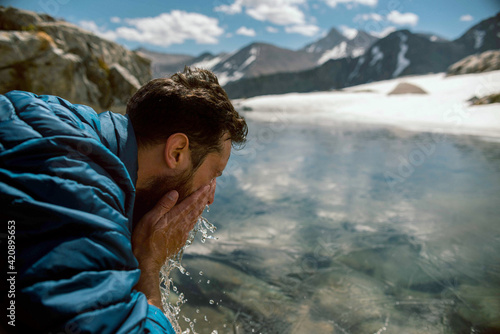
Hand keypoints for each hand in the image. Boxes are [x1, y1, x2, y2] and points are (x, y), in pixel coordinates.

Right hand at [132, 184, 210, 307]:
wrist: (147, 262)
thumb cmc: (144, 239)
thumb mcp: (149, 219)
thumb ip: (163, 205)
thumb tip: (175, 193)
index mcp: (174, 217)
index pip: (191, 202)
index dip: (200, 193)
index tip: (208, 185)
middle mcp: (182, 224)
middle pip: (196, 208)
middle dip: (204, 197)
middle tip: (212, 188)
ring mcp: (182, 233)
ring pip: (195, 217)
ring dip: (202, 207)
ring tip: (207, 199)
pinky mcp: (180, 240)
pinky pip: (192, 225)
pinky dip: (196, 217)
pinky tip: (196, 216)